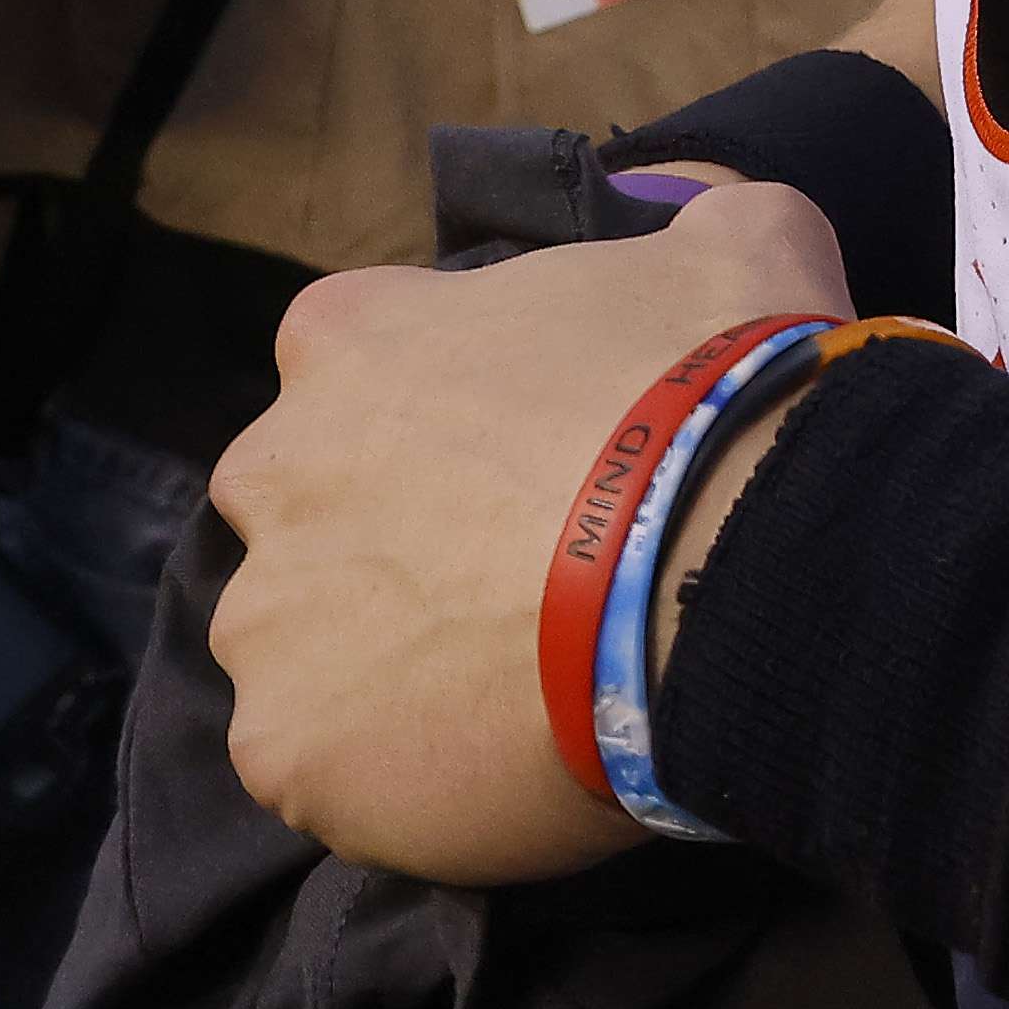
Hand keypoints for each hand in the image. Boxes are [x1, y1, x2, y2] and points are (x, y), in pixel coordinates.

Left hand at [205, 179, 847, 883]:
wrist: (732, 562)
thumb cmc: (724, 388)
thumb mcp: (740, 242)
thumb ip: (690, 232)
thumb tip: (715, 233)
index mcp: (351, 338)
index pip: (355, 357)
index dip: (440, 410)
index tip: (520, 454)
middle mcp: (273, 469)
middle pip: (310, 510)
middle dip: (390, 539)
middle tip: (523, 577)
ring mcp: (268, 618)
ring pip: (309, 647)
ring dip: (388, 664)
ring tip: (517, 688)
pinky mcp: (285, 750)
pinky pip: (324, 769)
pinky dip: (394, 775)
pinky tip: (496, 762)